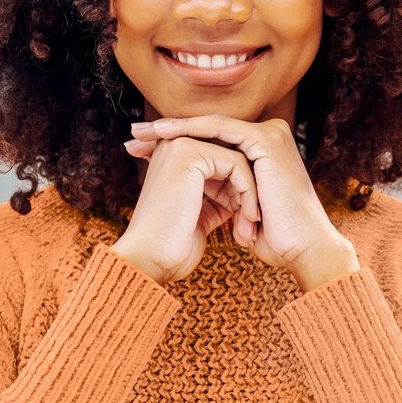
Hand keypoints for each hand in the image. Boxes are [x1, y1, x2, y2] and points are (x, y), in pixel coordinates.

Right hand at [110, 135, 261, 285]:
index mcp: (174, 155)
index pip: (225, 161)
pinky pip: (236, 164)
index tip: (247, 223)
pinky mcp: (188, 154)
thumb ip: (222, 194)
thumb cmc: (175, 243)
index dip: (241, 190)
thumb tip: (251, 186)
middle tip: (251, 226)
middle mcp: (174, 143)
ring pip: (238, 159)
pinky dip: (248, 193)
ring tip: (249, 227)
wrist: (150, 260)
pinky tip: (248, 218)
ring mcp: (179, 145)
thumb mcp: (204, 212)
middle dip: (248, 192)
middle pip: (233, 157)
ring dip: (251, 195)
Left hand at [125, 115, 359, 291]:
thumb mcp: (236, 210)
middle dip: (166, 133)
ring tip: (141, 133)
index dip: (172, 144)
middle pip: (205, 131)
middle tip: (132, 136)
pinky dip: (191, 130)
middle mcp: (265, 138)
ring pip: (209, 126)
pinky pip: (220, 130)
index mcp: (259, 153)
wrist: (300, 249)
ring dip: (172, 127)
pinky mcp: (266, 141)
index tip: (139, 150)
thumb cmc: (271, 238)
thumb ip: (219, 192)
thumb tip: (189, 194)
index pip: (208, 141)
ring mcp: (268, 136)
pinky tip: (165, 133)